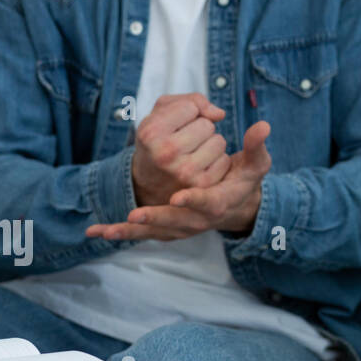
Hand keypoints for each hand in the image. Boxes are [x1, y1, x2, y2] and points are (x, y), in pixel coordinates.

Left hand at [88, 121, 271, 242]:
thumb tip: (263, 126)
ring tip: (107, 230)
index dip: (195, 201)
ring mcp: (182, 227)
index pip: (208, 203)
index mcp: (220, 202)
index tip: (179, 197)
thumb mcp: (256, 164)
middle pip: (176, 222)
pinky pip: (142, 234)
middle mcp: (199, 219)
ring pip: (155, 232)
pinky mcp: (168, 229)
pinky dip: (121, 233)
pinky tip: (96, 232)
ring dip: (131, 232)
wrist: (237, 206)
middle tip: (135, 215)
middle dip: (155, 219)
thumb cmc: (245, 180)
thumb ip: (257, 146)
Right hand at [129, 93, 229, 207]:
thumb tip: (220, 114)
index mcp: (151, 133)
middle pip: (207, 125)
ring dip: (210, 144)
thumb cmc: (159, 139)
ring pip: (219, 142)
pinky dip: (216, 161)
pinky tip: (199, 167)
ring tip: (190, 154)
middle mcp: (166, 153)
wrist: (148, 182)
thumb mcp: (162, 112)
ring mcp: (184, 171)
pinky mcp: (201, 185)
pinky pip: (225, 161)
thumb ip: (192, 100)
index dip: (187, 113)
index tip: (173, 126)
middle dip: (199, 129)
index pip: (191, 107)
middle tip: (183, 142)